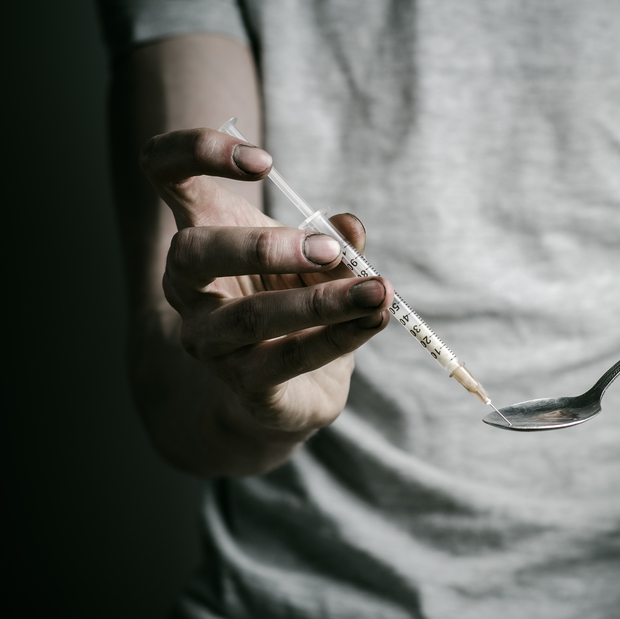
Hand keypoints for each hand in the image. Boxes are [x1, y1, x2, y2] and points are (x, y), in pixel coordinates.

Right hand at [143, 128, 393, 435]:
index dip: (197, 151)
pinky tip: (374, 319)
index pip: (164, 171)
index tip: (265, 161)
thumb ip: (335, 238)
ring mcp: (208, 338)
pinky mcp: (242, 382)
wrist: (294, 387)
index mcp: (200, 231)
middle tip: (329, 250)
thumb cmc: (296, 301)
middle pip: (193, 251)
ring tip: (376, 290)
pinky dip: (340, 336)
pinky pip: (288, 358)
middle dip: (263, 245)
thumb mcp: (319, 260)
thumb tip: (350, 227)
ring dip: (321, 301)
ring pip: (250, 315)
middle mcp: (188, 286)